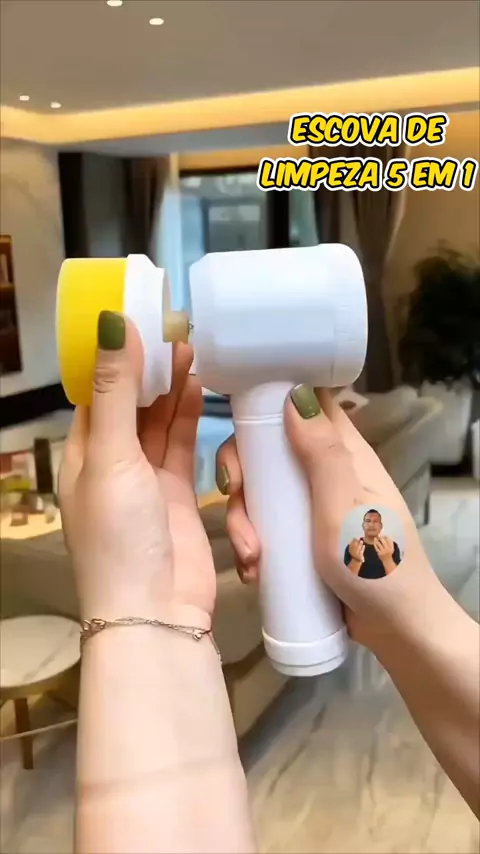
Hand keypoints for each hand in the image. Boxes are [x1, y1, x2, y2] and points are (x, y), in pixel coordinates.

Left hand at [59, 311, 214, 628]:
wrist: (155, 611)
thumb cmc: (120, 534)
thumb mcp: (111, 457)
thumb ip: (118, 392)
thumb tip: (112, 324)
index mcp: (82, 454)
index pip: (96, 393)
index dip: (115, 357)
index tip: (139, 320)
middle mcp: (111, 464)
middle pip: (130, 404)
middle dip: (149, 369)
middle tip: (175, 330)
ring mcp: (146, 480)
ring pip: (158, 422)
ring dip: (171, 389)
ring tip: (191, 349)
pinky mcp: (178, 494)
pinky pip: (181, 446)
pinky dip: (189, 418)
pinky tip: (199, 389)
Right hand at [216, 385, 434, 651]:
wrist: (394, 629)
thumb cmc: (376, 561)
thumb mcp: (344, 505)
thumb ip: (322, 452)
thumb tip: (295, 392)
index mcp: (344, 453)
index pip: (306, 406)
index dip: (270, 403)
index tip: (240, 423)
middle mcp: (324, 473)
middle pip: (267, 453)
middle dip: (241, 476)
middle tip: (233, 498)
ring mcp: (309, 507)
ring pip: (259, 494)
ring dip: (243, 522)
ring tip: (250, 558)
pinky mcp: (299, 539)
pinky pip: (264, 528)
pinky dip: (252, 546)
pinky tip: (252, 571)